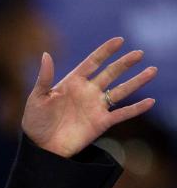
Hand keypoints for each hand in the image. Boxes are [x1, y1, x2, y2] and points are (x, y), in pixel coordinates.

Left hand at [22, 37, 156, 157]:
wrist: (40, 147)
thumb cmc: (35, 122)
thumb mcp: (37, 98)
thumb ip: (44, 77)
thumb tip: (45, 54)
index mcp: (72, 83)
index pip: (92, 63)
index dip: (105, 51)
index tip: (119, 40)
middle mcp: (87, 92)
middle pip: (111, 73)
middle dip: (125, 63)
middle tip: (139, 53)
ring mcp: (96, 107)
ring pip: (120, 91)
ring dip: (137, 81)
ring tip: (152, 70)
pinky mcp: (101, 123)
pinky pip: (122, 114)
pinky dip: (136, 108)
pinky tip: (150, 101)